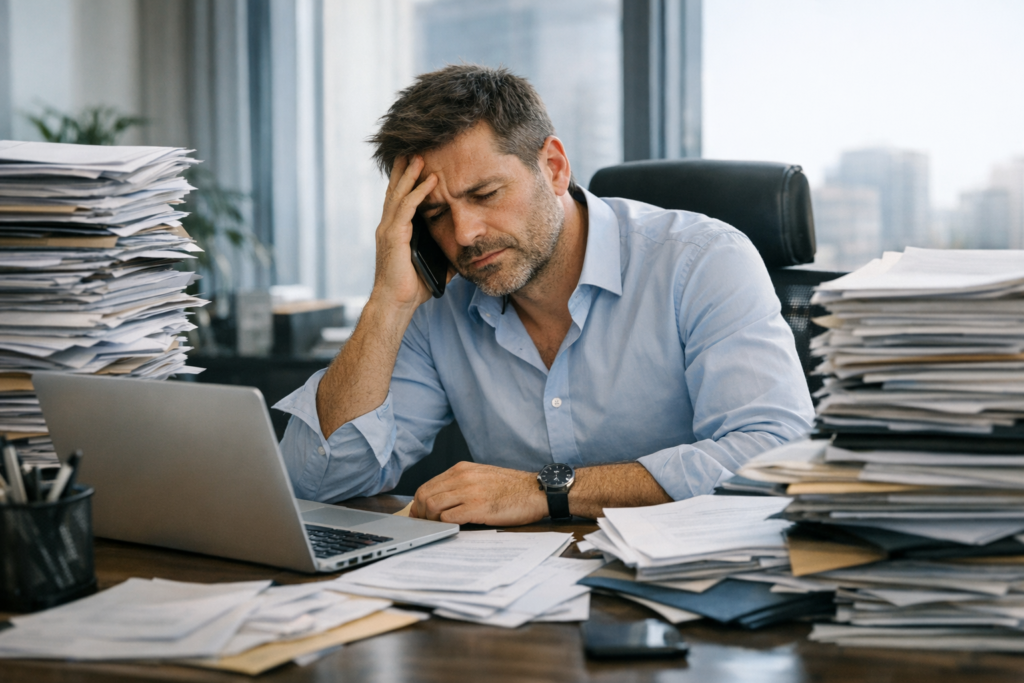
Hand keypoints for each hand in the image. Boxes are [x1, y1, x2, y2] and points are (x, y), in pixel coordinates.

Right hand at [372, 155, 438, 310]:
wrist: (397, 304)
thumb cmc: (413, 287)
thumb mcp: (435, 264)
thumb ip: (446, 252)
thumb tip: (466, 249)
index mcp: (395, 231)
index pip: (400, 199)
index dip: (407, 180)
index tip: (417, 163)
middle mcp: (388, 226)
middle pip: (396, 190)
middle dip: (405, 169)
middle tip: (414, 148)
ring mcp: (388, 230)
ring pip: (399, 194)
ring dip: (411, 174)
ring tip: (421, 156)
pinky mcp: (393, 236)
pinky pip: (406, 208)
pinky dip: (418, 193)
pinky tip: (430, 181)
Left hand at [410, 462, 548, 525]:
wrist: (536, 491)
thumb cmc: (511, 487)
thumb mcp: (482, 476)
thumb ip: (461, 483)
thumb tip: (440, 499)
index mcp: (462, 469)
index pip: (427, 486)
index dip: (418, 504)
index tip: (419, 515)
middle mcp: (462, 477)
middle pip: (425, 496)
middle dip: (420, 514)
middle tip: (426, 524)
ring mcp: (469, 492)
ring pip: (433, 506)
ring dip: (431, 520)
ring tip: (439, 527)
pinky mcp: (478, 507)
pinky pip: (449, 518)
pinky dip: (446, 525)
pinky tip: (454, 527)